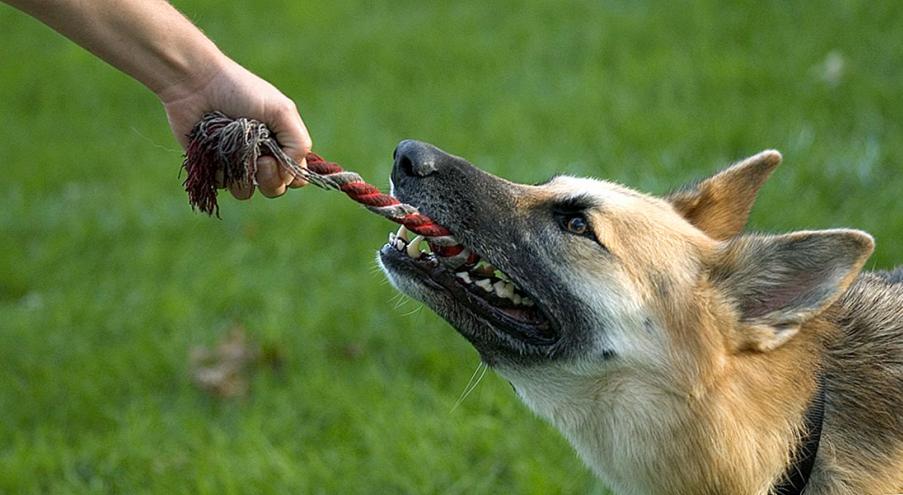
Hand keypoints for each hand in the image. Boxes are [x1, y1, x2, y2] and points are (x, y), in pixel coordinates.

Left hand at [161, 59, 311, 198]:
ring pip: (248, 192)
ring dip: (245, 177)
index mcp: (281, 142)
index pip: (297, 175)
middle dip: (271, 179)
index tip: (280, 158)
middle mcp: (261, 155)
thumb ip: (298, 144)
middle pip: (276, 188)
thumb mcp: (282, 111)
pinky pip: (222, 184)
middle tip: (261, 159)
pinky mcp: (213, 166)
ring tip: (236, 153)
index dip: (291, 174)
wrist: (196, 85)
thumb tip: (290, 177)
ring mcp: (236, 163)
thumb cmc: (240, 91)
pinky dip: (221, 171)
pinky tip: (217, 150)